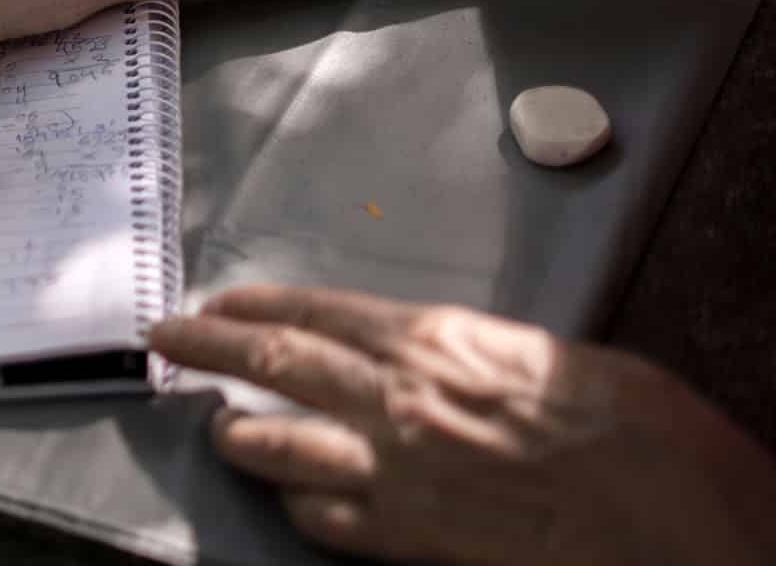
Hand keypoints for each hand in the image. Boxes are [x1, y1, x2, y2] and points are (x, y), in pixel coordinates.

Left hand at [149, 286, 775, 564]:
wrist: (679, 528)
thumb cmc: (645, 438)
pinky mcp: (407, 541)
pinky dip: (297, 503)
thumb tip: (443, 354)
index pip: (316, 313)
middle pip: (275, 364)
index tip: (213, 302)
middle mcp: (400, 402)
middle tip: (163, 339)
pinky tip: (291, 497)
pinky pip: (322, 520)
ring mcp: (396, 476)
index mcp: (439, 342)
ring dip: (238, 433)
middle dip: (207, 347)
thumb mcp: (559, 359)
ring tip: (217, 425)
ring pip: (278, 446)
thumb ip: (481, 352)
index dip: (253, 306)